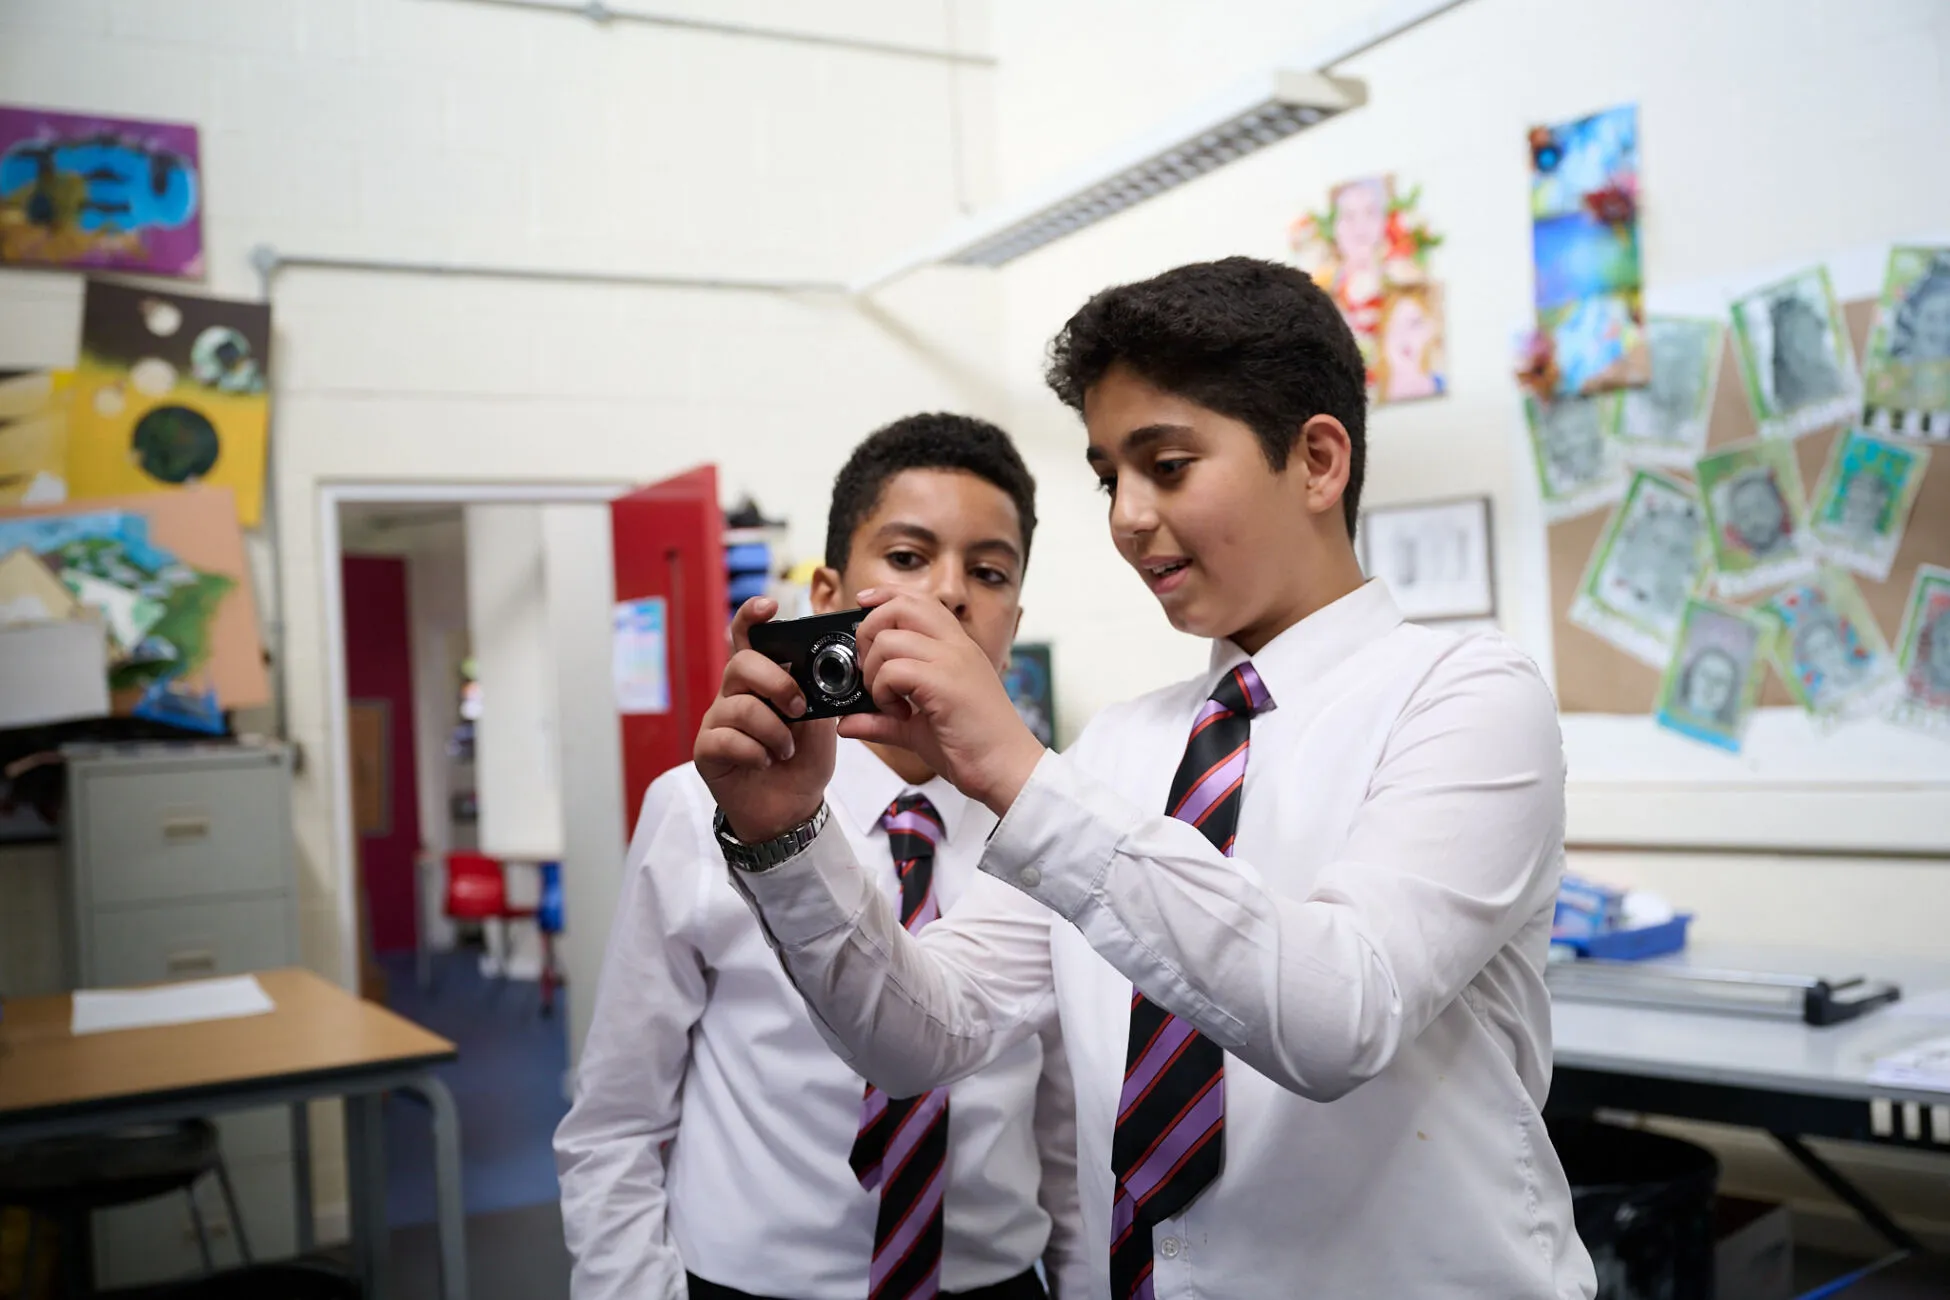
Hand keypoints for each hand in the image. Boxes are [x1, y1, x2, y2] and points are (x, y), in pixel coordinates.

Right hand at [694, 597, 838, 841]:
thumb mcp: (821, 721)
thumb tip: (833, 665)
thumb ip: (821, 691)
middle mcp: (734, 693)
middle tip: (799, 709)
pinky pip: (725, 739)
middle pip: (741, 664)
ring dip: (772, 730)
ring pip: (738, 706)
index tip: (770, 606)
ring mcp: (717, 720)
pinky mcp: (706, 750)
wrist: (793, 808)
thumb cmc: (803, 760)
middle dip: (776, 683)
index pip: (748, 637)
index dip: (752, 616)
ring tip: (786, 751)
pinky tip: (764, 762)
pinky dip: (754, 752)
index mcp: (761, 680)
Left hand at [838, 590, 1046, 814]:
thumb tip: (846, 723)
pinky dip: (883, 691)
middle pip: (901, 606)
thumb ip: (882, 720)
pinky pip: (894, 670)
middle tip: (869, 670)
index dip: (885, 596)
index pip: (919, 600)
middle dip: (869, 631)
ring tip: (887, 701)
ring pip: (889, 639)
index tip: (862, 606)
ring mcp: (953, 661)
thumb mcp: (918, 729)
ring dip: (874, 671)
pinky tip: (898, 714)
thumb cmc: (974, 747)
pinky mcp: (945, 683)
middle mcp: (957, 647)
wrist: (1009, 770)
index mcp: (957, 648)